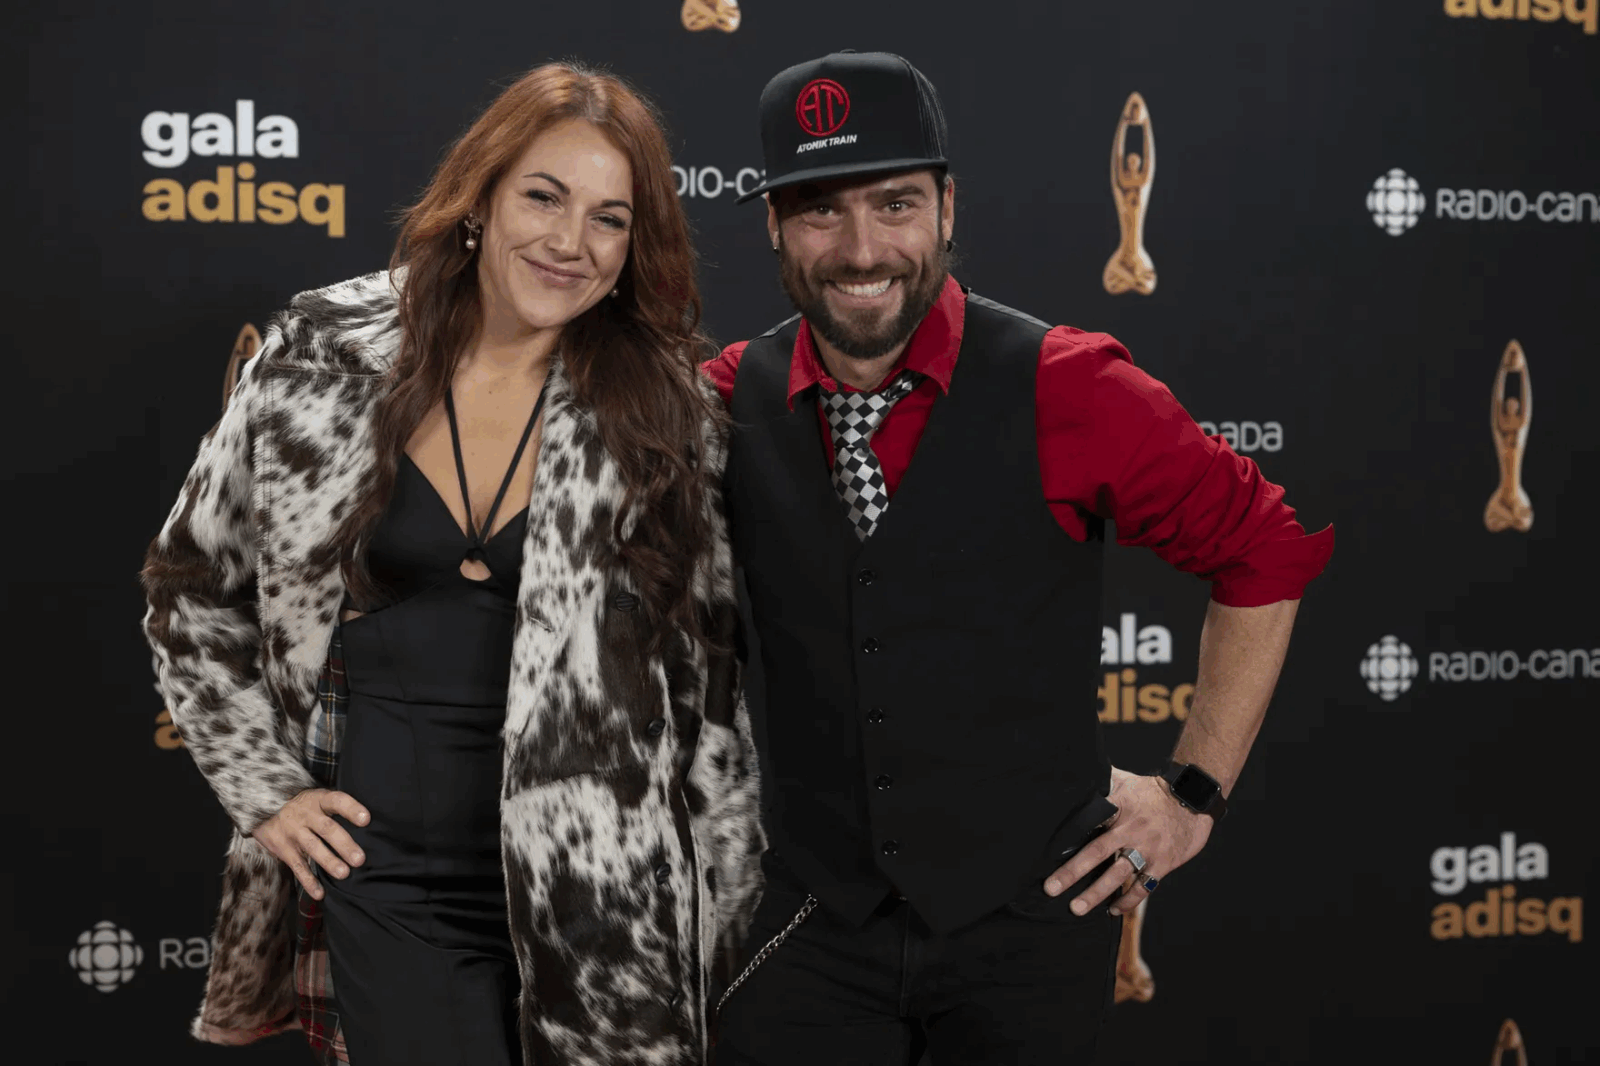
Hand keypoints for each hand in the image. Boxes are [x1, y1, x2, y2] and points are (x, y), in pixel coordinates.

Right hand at [250, 788, 369, 898]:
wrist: (264, 809)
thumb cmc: (305, 806)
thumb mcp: (318, 799)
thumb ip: (338, 808)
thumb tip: (370, 825)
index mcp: (319, 800)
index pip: (337, 801)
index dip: (352, 809)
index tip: (366, 819)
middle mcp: (306, 815)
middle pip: (327, 829)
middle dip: (344, 844)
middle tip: (360, 859)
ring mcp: (294, 832)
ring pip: (313, 848)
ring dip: (329, 862)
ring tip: (344, 874)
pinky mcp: (284, 849)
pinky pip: (297, 866)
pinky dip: (309, 881)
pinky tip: (320, 893)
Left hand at [1044, 766, 1212, 916]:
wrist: (1191, 801)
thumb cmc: (1153, 791)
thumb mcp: (1125, 780)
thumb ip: (1101, 781)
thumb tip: (1076, 776)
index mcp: (1119, 809)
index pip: (1089, 822)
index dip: (1070, 836)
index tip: (1048, 851)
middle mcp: (1131, 831)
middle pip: (1097, 853)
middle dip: (1073, 872)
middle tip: (1051, 888)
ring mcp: (1147, 850)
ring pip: (1118, 875)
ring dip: (1097, 893)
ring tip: (1077, 908)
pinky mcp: (1162, 864)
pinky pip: (1143, 887)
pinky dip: (1128, 901)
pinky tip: (1113, 910)